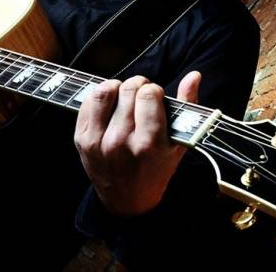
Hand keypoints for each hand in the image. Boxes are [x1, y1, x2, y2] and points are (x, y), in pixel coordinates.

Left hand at [74, 71, 201, 215]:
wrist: (127, 200)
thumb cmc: (156, 168)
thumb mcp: (178, 143)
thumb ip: (187, 106)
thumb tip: (194, 75)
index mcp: (149, 144)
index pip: (149, 95)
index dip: (154, 90)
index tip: (156, 98)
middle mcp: (121, 142)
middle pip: (128, 90)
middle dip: (138, 86)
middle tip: (141, 97)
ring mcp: (98, 141)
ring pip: (105, 92)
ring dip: (117, 87)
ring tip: (125, 96)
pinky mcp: (82, 139)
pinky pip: (88, 102)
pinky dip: (100, 96)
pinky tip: (110, 104)